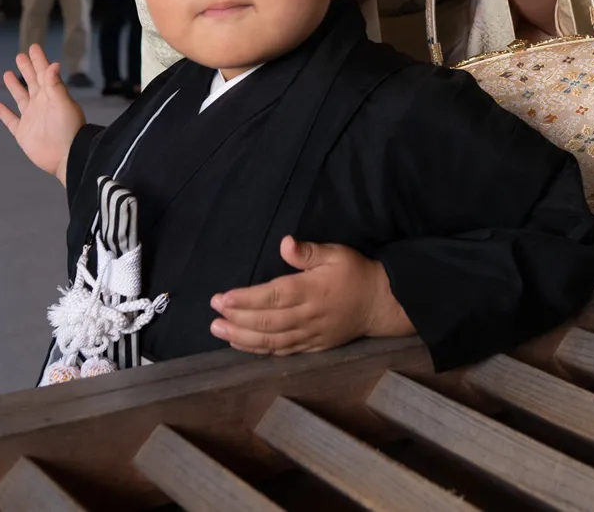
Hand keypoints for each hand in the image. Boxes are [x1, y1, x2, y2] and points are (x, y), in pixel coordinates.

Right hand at [0, 44, 84, 184]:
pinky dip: (4, 113)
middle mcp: (41, 104)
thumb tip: (53, 64)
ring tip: (7, 74)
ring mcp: (31, 118)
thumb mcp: (63, 104)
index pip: (44, 73)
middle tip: (20, 56)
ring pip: (21, 98)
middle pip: (32, 82)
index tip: (33, 47)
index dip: (39, 60)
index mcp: (51, 95)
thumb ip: (56, 85)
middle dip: (27, 69)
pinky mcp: (23, 133)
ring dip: (14, 86)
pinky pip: (11, 120)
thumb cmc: (69, 129)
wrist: (66, 157)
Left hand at [208, 236, 413, 354]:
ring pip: (270, 340)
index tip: (221, 298)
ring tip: (218, 331)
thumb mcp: (336, 253)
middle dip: (236, 319)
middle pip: (266, 322)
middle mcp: (307, 316)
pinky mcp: (313, 347)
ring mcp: (309, 335)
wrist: (381, 304)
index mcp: (310, 290)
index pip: (271, 296)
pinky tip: (241, 345)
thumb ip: (309, 252)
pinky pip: (282, 351)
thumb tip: (285, 243)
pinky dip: (259, 350)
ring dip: (241, 337)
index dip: (245, 299)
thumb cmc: (355, 273)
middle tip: (212, 315)